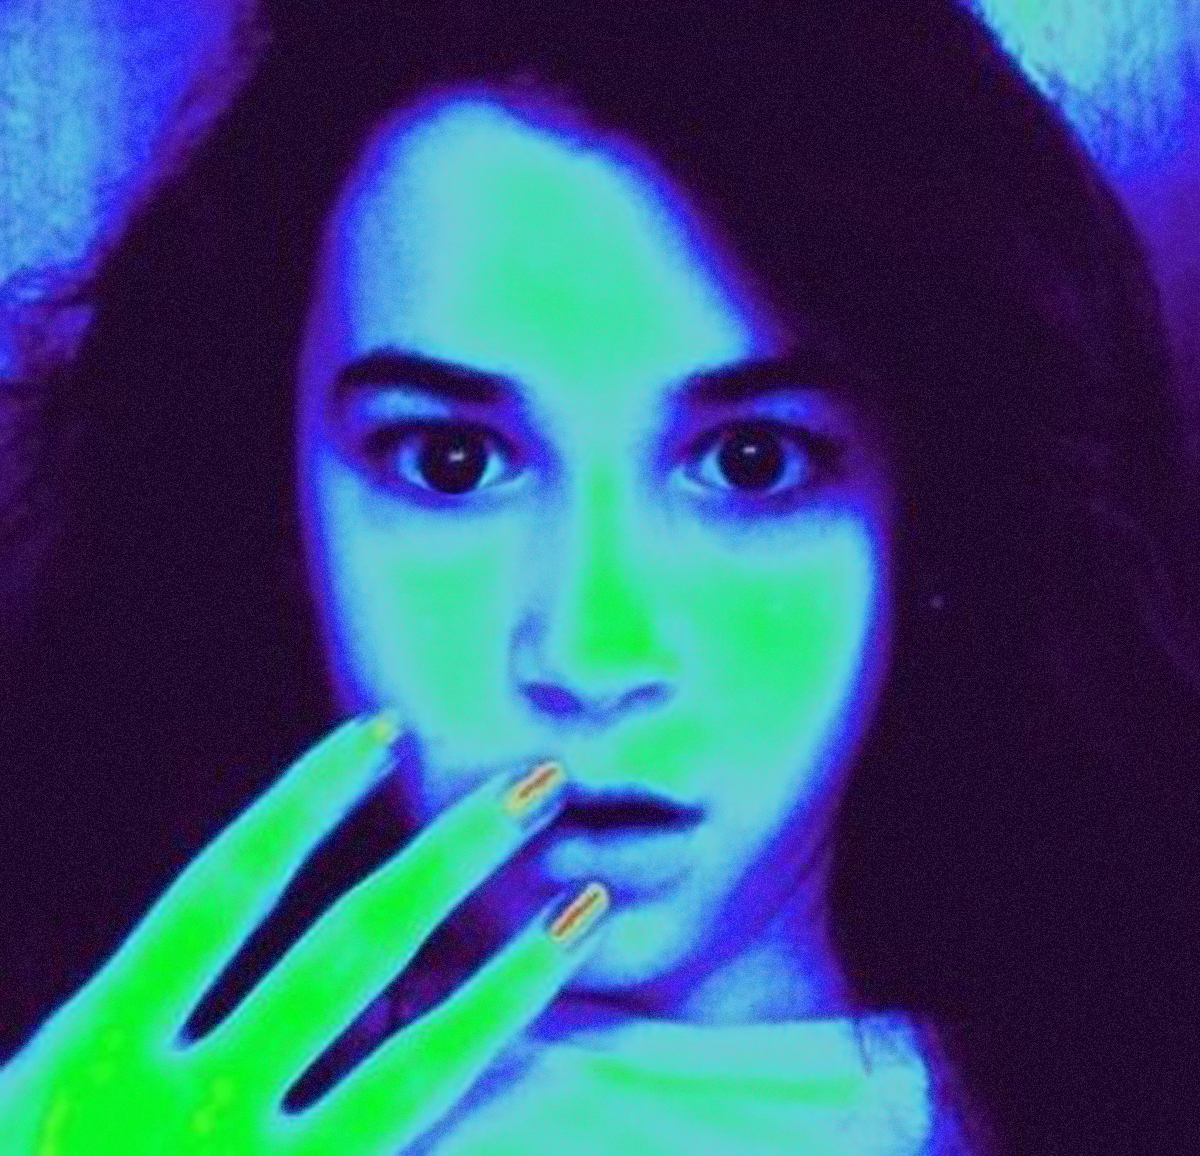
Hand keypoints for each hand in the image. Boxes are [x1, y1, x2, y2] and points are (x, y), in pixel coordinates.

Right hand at [0, 710, 609, 1154]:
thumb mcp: (38, 1109)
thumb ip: (138, 1033)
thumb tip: (226, 946)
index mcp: (93, 1056)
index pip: (225, 891)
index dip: (306, 801)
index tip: (382, 732)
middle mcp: (182, 1111)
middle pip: (351, 949)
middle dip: (454, 856)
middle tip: (544, 781)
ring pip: (418, 1063)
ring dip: (513, 978)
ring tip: (590, 906)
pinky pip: (418, 1131)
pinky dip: (486, 1078)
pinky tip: (565, 1058)